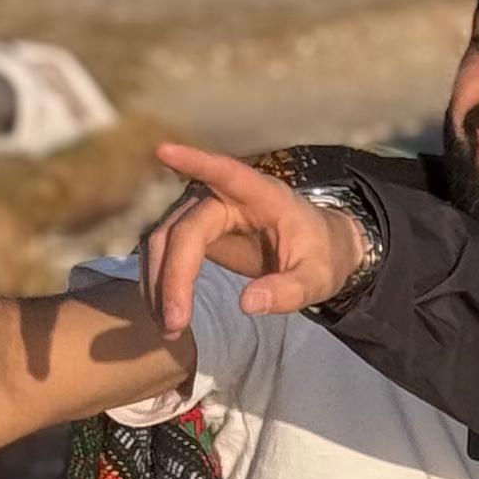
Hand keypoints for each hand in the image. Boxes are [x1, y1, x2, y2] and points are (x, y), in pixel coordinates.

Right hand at [142, 143, 366, 334]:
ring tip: (170, 328)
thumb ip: (290, 291)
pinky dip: (159, 284)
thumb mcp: (318, 278)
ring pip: (163, 242)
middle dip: (173, 277)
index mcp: (263, 195)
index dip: (196, 162)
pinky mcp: (192, 232)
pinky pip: (164, 254)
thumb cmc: (320, 255)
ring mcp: (203, 213)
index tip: (163, 150)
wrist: (318, 253)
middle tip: (175, 324)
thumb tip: (247, 303)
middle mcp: (225, 197)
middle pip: (183, 229)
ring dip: (158, 284)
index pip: (226, 173)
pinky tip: (165, 315)